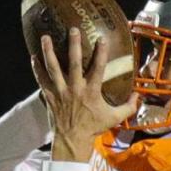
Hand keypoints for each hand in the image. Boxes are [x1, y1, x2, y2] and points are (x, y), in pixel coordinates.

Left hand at [32, 28, 138, 162]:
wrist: (72, 141)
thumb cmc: (93, 129)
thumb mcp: (114, 119)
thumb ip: (128, 107)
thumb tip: (137, 96)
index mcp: (92, 92)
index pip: (98, 68)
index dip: (101, 53)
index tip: (102, 39)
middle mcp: (75, 89)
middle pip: (74, 63)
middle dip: (73, 45)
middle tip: (73, 29)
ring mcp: (61, 92)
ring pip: (53, 68)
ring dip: (49, 52)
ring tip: (45, 37)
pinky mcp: (50, 97)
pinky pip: (42, 81)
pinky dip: (37, 69)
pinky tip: (33, 57)